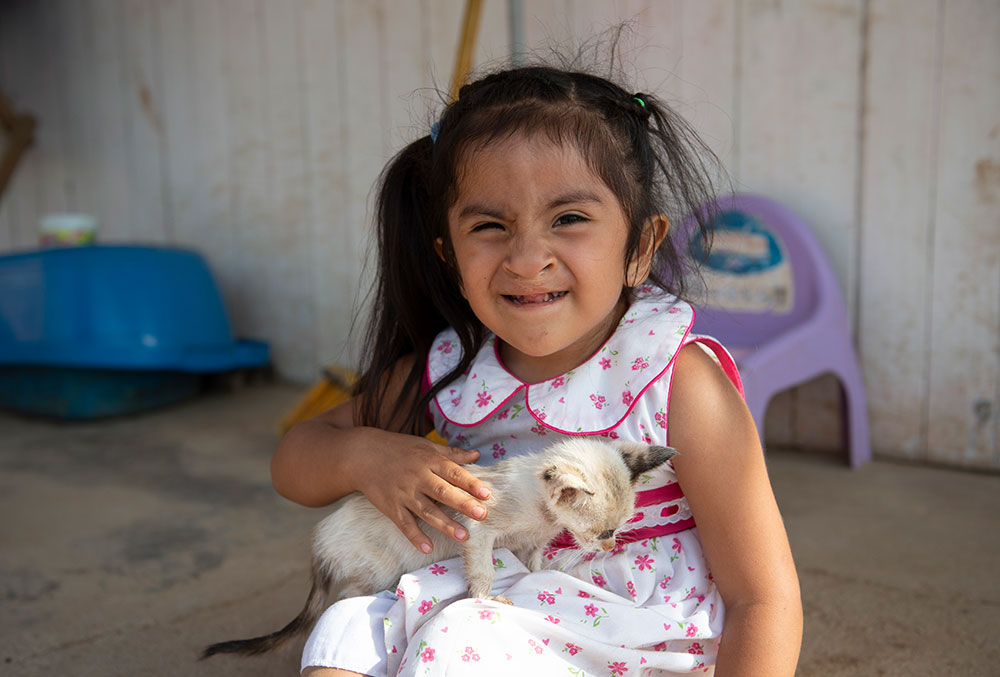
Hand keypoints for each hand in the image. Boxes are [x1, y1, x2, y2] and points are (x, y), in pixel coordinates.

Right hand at [351, 434, 491, 553]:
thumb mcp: (425, 446)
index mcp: (429, 461)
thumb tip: (477, 456)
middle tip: (482, 514)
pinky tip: (428, 548)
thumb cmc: (399, 449)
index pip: (453, 473)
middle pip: (443, 492)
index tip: (487, 494)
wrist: (362, 456)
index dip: (471, 483)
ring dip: (445, 524)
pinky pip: (404, 524)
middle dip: (463, 504)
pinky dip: (415, 536)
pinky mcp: (391, 508)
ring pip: (427, 511)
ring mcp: (404, 494)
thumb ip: (451, 454)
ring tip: (464, 536)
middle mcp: (418, 477)